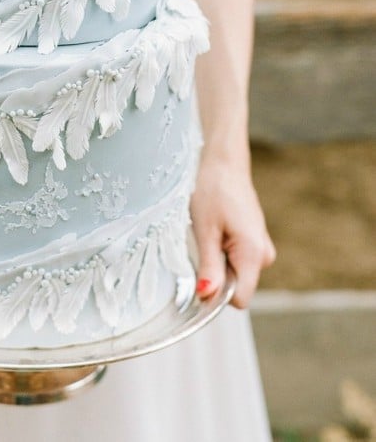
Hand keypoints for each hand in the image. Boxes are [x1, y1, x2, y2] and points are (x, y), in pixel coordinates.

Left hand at [190, 150, 274, 307]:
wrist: (224, 164)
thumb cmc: (212, 190)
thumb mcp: (204, 230)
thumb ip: (210, 267)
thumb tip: (207, 297)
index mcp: (253, 253)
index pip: (240, 300)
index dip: (217, 295)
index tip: (200, 276)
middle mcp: (264, 255)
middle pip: (238, 288)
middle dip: (218, 276)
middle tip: (204, 244)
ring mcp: (262, 249)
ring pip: (237, 275)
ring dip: (220, 263)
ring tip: (211, 233)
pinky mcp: (256, 243)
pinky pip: (239, 262)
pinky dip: (225, 253)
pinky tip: (218, 231)